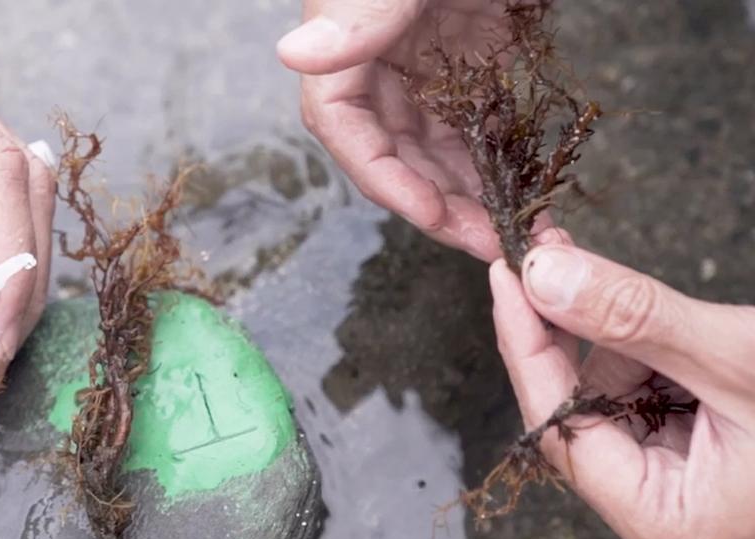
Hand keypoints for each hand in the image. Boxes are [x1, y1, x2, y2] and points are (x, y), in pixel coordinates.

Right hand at [277, 0, 548, 260]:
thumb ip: (355, 19)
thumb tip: (293, 54)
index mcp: (347, 44)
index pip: (347, 130)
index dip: (386, 182)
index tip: (435, 217)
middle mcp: (378, 62)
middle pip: (396, 153)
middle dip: (439, 203)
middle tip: (492, 240)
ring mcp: (424, 63)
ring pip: (436, 146)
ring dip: (470, 190)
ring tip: (514, 226)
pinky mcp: (468, 57)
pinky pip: (472, 121)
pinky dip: (493, 155)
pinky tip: (521, 183)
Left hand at [492, 244, 754, 538]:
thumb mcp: (737, 356)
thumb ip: (633, 316)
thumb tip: (539, 273)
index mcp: (668, 530)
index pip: (560, 430)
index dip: (526, 345)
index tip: (505, 273)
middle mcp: (665, 529)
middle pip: (582, 416)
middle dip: (586, 340)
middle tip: (566, 259)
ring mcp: (682, 503)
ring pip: (614, 404)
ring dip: (635, 349)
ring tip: (701, 336)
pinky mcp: (700, 473)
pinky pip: (650, 405)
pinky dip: (659, 361)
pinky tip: (697, 347)